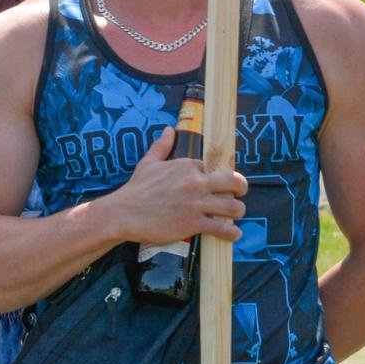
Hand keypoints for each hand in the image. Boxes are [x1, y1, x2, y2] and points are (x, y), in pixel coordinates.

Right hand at [105, 131, 246, 244]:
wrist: (124, 213)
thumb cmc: (136, 188)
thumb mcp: (148, 163)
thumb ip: (161, 146)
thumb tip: (168, 130)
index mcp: (186, 165)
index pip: (214, 168)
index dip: (216, 176)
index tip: (215, 184)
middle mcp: (195, 182)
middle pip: (234, 182)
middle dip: (240, 188)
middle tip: (237, 194)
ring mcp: (196, 204)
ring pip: (233, 207)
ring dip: (237, 211)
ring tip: (233, 215)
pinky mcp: (194, 223)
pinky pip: (223, 228)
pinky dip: (232, 233)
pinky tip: (232, 233)